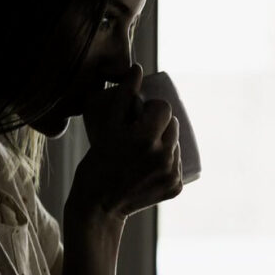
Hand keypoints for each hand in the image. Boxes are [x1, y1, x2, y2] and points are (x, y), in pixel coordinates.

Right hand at [69, 64, 181, 220]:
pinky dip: (168, 162)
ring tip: (145, 149)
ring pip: (176, 144)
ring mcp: (172, 174)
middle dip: (159, 125)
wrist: (98, 205)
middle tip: (140, 132)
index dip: (152, 108)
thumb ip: (122, 96)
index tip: (140, 115)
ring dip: (165, 142)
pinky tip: (152, 165)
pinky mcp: (176, 187)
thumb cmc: (97, 162)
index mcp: (146, 139)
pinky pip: (177, 164)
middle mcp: (164, 156)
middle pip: (173, 125)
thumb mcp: (106, 127)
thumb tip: (138, 68)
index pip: (165, 108)